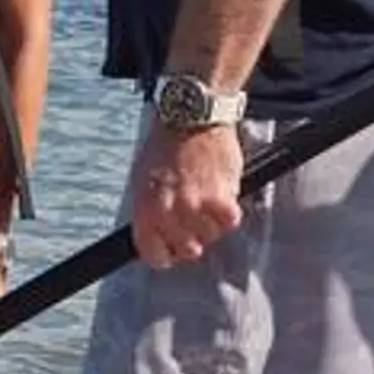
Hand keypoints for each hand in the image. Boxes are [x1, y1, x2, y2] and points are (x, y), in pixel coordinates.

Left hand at [128, 116, 244, 267]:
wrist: (192, 118)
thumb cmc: (166, 146)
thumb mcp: (143, 180)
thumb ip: (150, 212)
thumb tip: (158, 237)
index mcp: (144, 209)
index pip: (154, 255)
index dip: (167, 255)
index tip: (174, 250)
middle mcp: (167, 212)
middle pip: (188, 250)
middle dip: (194, 237)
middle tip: (197, 217)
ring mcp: (194, 207)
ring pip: (211, 236)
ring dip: (213, 222)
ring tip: (208, 196)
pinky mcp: (220, 198)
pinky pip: (230, 222)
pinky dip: (229, 210)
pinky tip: (222, 192)